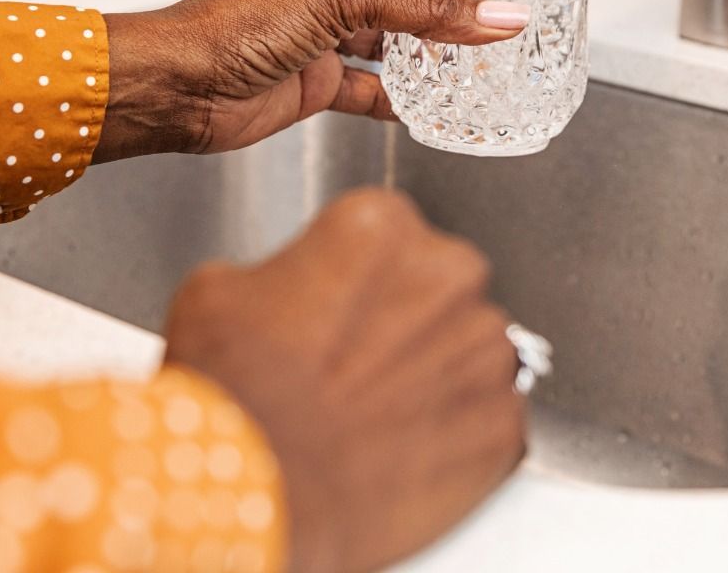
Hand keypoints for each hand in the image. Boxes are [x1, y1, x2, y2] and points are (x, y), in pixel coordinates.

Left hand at [93, 0, 529, 160]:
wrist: (181, 86)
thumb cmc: (236, 21)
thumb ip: (425, 10)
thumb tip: (495, 14)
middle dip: (449, 8)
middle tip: (497, 19)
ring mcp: (323, 37)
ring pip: (392, 44)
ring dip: (429, 57)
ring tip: (477, 63)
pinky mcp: (316, 82)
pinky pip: (371, 90)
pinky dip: (400, 100)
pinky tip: (431, 108)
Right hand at [165, 187, 525, 572]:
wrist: (255, 501)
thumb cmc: (236, 400)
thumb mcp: (223, 292)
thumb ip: (286, 270)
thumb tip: (293, 288)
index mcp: (383, 226)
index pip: (389, 235)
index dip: (359, 278)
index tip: (342, 306)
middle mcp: (450, 274)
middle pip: (440, 284)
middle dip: (409, 318)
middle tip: (359, 363)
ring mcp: (485, 351)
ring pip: (470, 350)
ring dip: (438, 374)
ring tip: (379, 412)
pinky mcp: (505, 424)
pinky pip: (490, 417)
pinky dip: (459, 434)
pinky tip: (406, 450)